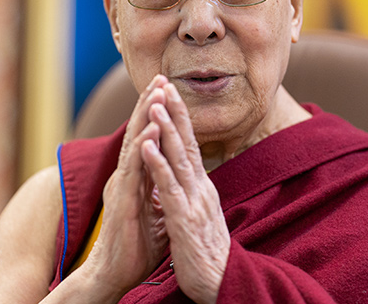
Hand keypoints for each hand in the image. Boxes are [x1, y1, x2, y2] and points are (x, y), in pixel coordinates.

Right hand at [77, 75, 170, 297]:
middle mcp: (126, 177)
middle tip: (162, 77)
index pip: (146, 139)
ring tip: (157, 91)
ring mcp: (123, 187)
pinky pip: (134, 169)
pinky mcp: (123, 201)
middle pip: (138, 133)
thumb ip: (160, 189)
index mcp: (135, 178)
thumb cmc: (135, 245)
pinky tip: (151, 128)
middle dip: (150, 104)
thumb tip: (173, 176)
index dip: (155, 114)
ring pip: (135, 144)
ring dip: (146, 116)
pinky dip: (143, 146)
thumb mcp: (155, 211)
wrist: (114, 275)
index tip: (167, 89)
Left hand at [141, 82, 230, 303]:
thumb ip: (193, 194)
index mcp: (202, 188)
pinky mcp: (185, 220)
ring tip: (154, 104)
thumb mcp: (200, 217)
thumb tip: (188, 176)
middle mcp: (201, 189)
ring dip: (166, 130)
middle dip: (175, 112)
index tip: (170, 94)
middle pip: (188, 143)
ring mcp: (194, 203)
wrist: (222, 284)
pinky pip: (168, 188)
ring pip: (179, 159)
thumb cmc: (207, 255)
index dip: (181, 119)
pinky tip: (146, 147)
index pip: (191, 146)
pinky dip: (157, 164)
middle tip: (164, 84)